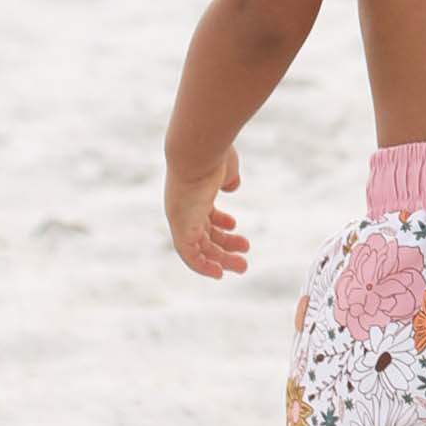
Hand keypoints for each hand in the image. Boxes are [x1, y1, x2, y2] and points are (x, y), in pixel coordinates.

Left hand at [165, 146, 248, 278]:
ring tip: (242, 266)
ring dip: (220, 260)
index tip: (235, 226)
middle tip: (244, 258)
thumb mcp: (227, 168)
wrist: (197, 151)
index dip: (220, 222)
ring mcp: (181, 219)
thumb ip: (229, 178)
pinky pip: (189, 255)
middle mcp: (184, 209)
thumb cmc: (213, 155)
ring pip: (199, 248)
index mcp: (194, 193)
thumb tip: (232, 186)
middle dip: (225, 247)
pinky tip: (218, 273)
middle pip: (204, 234)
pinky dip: (202, 266)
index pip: (204, 214)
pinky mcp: (181, 228)